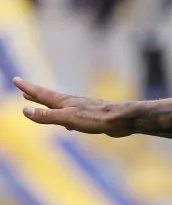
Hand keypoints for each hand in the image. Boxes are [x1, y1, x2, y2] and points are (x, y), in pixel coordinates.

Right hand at [13, 77, 128, 135]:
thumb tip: (25, 110)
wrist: (123, 119)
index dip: (28, 88)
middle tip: (24, 89)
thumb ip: (47, 116)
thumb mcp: (68, 118)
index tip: (16, 79)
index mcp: (64, 102)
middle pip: (49, 98)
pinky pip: (72, 116)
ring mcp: (82, 109)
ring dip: (48, 106)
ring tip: (41, 105)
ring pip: (61, 107)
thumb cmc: (96, 118)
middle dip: (35, 94)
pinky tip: (68, 124)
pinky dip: (64, 118)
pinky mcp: (91, 117)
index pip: (41, 93)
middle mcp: (72, 103)